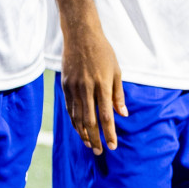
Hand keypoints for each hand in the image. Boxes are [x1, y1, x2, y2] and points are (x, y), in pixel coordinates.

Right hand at [60, 22, 126, 152]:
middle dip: (96, 139)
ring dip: (83, 134)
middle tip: (100, 151)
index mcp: (102, 85)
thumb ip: (118, 94)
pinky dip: (74, 122)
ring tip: (90, 145)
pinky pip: (70, 109)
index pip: (106, 116)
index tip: (113, 146)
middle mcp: (87, 88)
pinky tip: (79, 130)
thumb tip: (123, 114)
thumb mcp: (116, 71)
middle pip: (90, 121)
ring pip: (77, 117)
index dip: (109, 133)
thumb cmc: (103, 52)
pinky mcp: (65, 86)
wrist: (81, 36)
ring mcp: (74, 88)